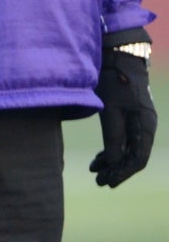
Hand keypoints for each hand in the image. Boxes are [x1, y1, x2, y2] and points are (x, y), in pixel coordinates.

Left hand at [90, 37, 153, 188]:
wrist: (119, 58)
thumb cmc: (114, 82)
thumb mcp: (110, 112)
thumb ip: (113, 138)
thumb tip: (114, 164)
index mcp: (145, 125)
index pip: (138, 159)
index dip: (123, 173)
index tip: (107, 183)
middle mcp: (146, 125)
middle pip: (134, 157)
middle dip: (117, 171)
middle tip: (98, 181)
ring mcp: (140, 121)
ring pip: (129, 150)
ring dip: (113, 163)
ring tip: (95, 172)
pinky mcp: (131, 117)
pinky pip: (126, 140)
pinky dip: (112, 151)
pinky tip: (98, 159)